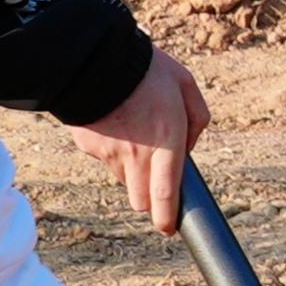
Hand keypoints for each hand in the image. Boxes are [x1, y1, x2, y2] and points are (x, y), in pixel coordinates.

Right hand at [73, 52, 211, 229]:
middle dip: (148, 197)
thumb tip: (188, 148)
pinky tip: (114, 124)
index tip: (168, 228)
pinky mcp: (89, 146)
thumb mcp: (186, 85)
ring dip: (131, 170)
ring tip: (134, 135)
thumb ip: (197, 120)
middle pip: (140, 199)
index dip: (166, 217)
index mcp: (166, 140)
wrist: (96, 56)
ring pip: (122, 178)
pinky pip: (104, 158)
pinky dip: (111, 149)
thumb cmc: (147, 68)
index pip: (165, 194)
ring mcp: (109, 152)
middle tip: (154, 179)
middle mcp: (137, 153)